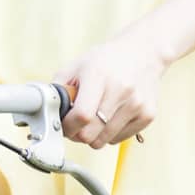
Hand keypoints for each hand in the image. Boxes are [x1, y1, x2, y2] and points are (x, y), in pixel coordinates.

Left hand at [54, 32, 167, 148]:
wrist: (143, 53)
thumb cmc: (106, 60)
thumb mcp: (76, 66)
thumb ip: (59, 89)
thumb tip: (47, 112)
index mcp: (98, 75)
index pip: (82, 115)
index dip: (67, 126)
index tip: (62, 125)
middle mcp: (121, 90)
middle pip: (91, 133)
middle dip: (77, 134)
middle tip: (74, 125)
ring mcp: (137, 104)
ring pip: (104, 141)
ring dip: (92, 136)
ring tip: (92, 120)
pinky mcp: (148, 115)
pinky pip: (119, 139)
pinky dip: (109, 134)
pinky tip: (109, 117)